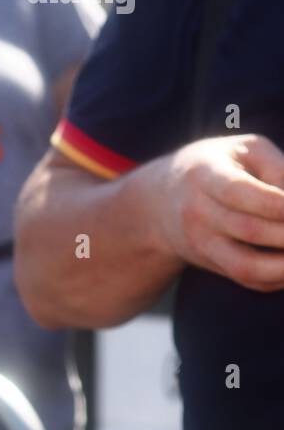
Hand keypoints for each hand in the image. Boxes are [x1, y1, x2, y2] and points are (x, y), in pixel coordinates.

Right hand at [149, 134, 283, 291]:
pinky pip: (249, 279)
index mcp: (204, 175)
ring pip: (248, 265)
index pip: (242, 193)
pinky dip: (280, 277)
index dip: (282, 204)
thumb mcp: (244, 150)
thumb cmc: (217, 166)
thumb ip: (279, 168)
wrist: (159, 201)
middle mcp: (196, 212)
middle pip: (251, 230)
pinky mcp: (210, 263)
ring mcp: (200, 243)